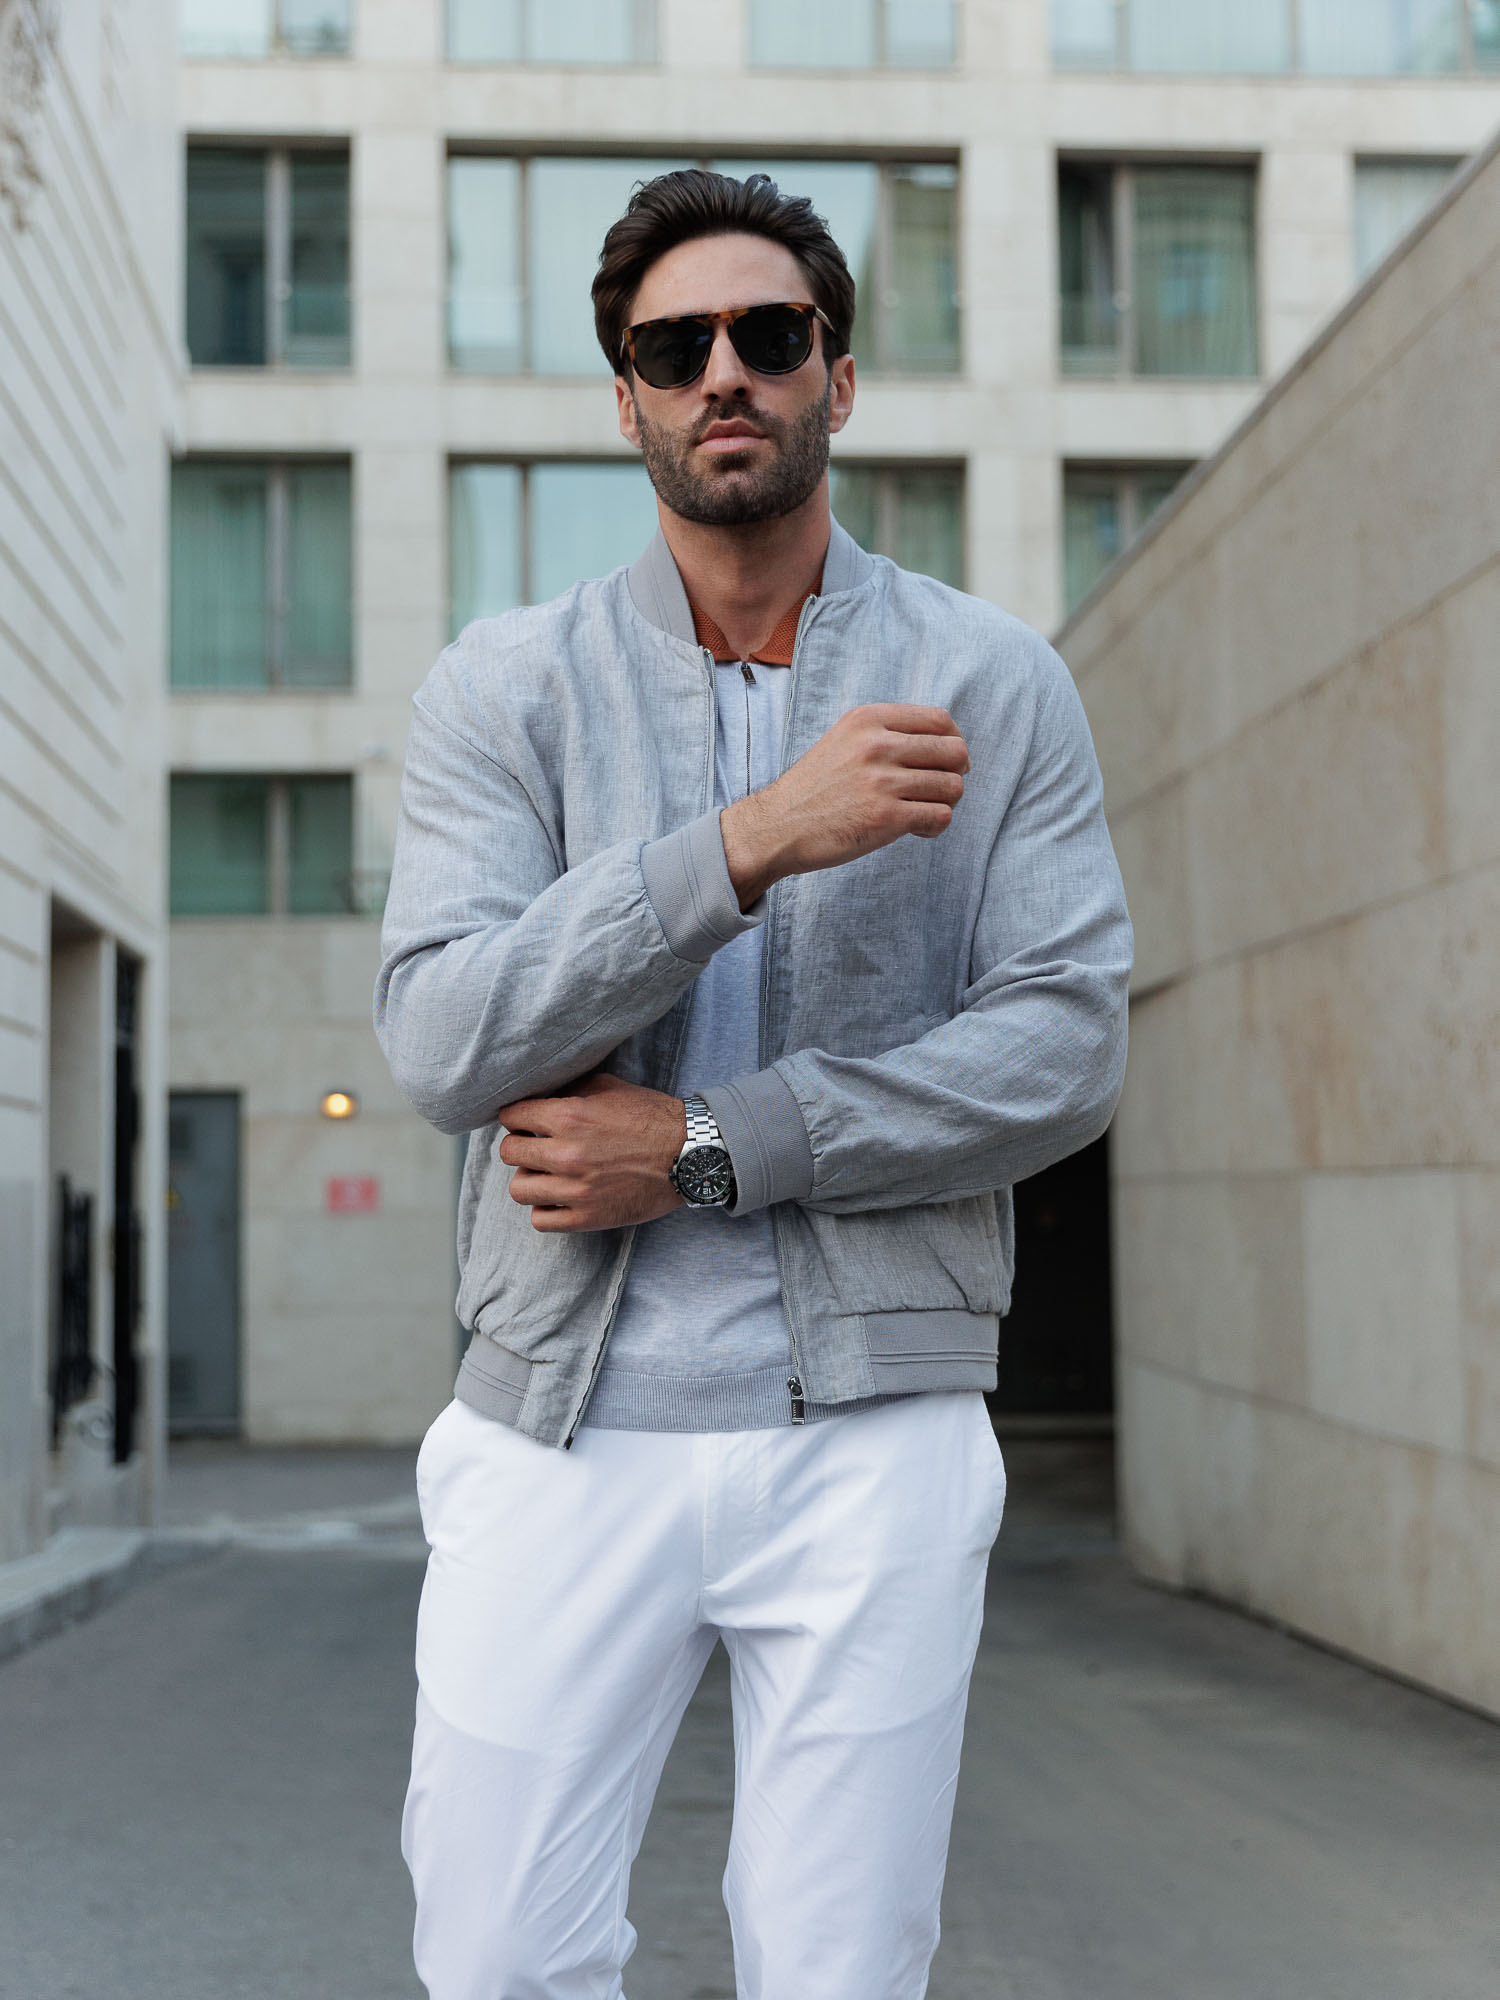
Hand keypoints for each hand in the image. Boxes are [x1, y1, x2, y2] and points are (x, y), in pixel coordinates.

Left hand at [497, 1073, 686, 1232]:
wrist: (689, 1154)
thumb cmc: (652, 1117)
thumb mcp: (608, 1086)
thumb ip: (569, 1091)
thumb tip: (540, 1096)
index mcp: (569, 1116)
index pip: (512, 1117)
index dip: (516, 1117)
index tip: (524, 1121)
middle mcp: (566, 1153)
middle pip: (509, 1153)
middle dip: (520, 1146)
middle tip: (536, 1146)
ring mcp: (576, 1190)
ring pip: (519, 1189)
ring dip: (529, 1179)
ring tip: (546, 1174)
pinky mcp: (588, 1217)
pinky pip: (541, 1220)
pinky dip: (544, 1209)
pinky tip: (558, 1197)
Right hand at [719, 703, 968, 908]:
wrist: (778, 826)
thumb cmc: (815, 788)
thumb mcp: (845, 740)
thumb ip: (886, 733)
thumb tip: (945, 743)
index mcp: (868, 720)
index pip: (940, 721)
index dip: (954, 742)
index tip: (948, 761)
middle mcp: (877, 745)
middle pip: (954, 752)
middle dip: (955, 774)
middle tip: (939, 790)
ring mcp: (881, 782)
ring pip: (952, 787)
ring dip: (946, 803)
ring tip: (924, 812)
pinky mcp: (884, 818)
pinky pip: (940, 817)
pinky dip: (936, 826)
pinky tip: (918, 829)